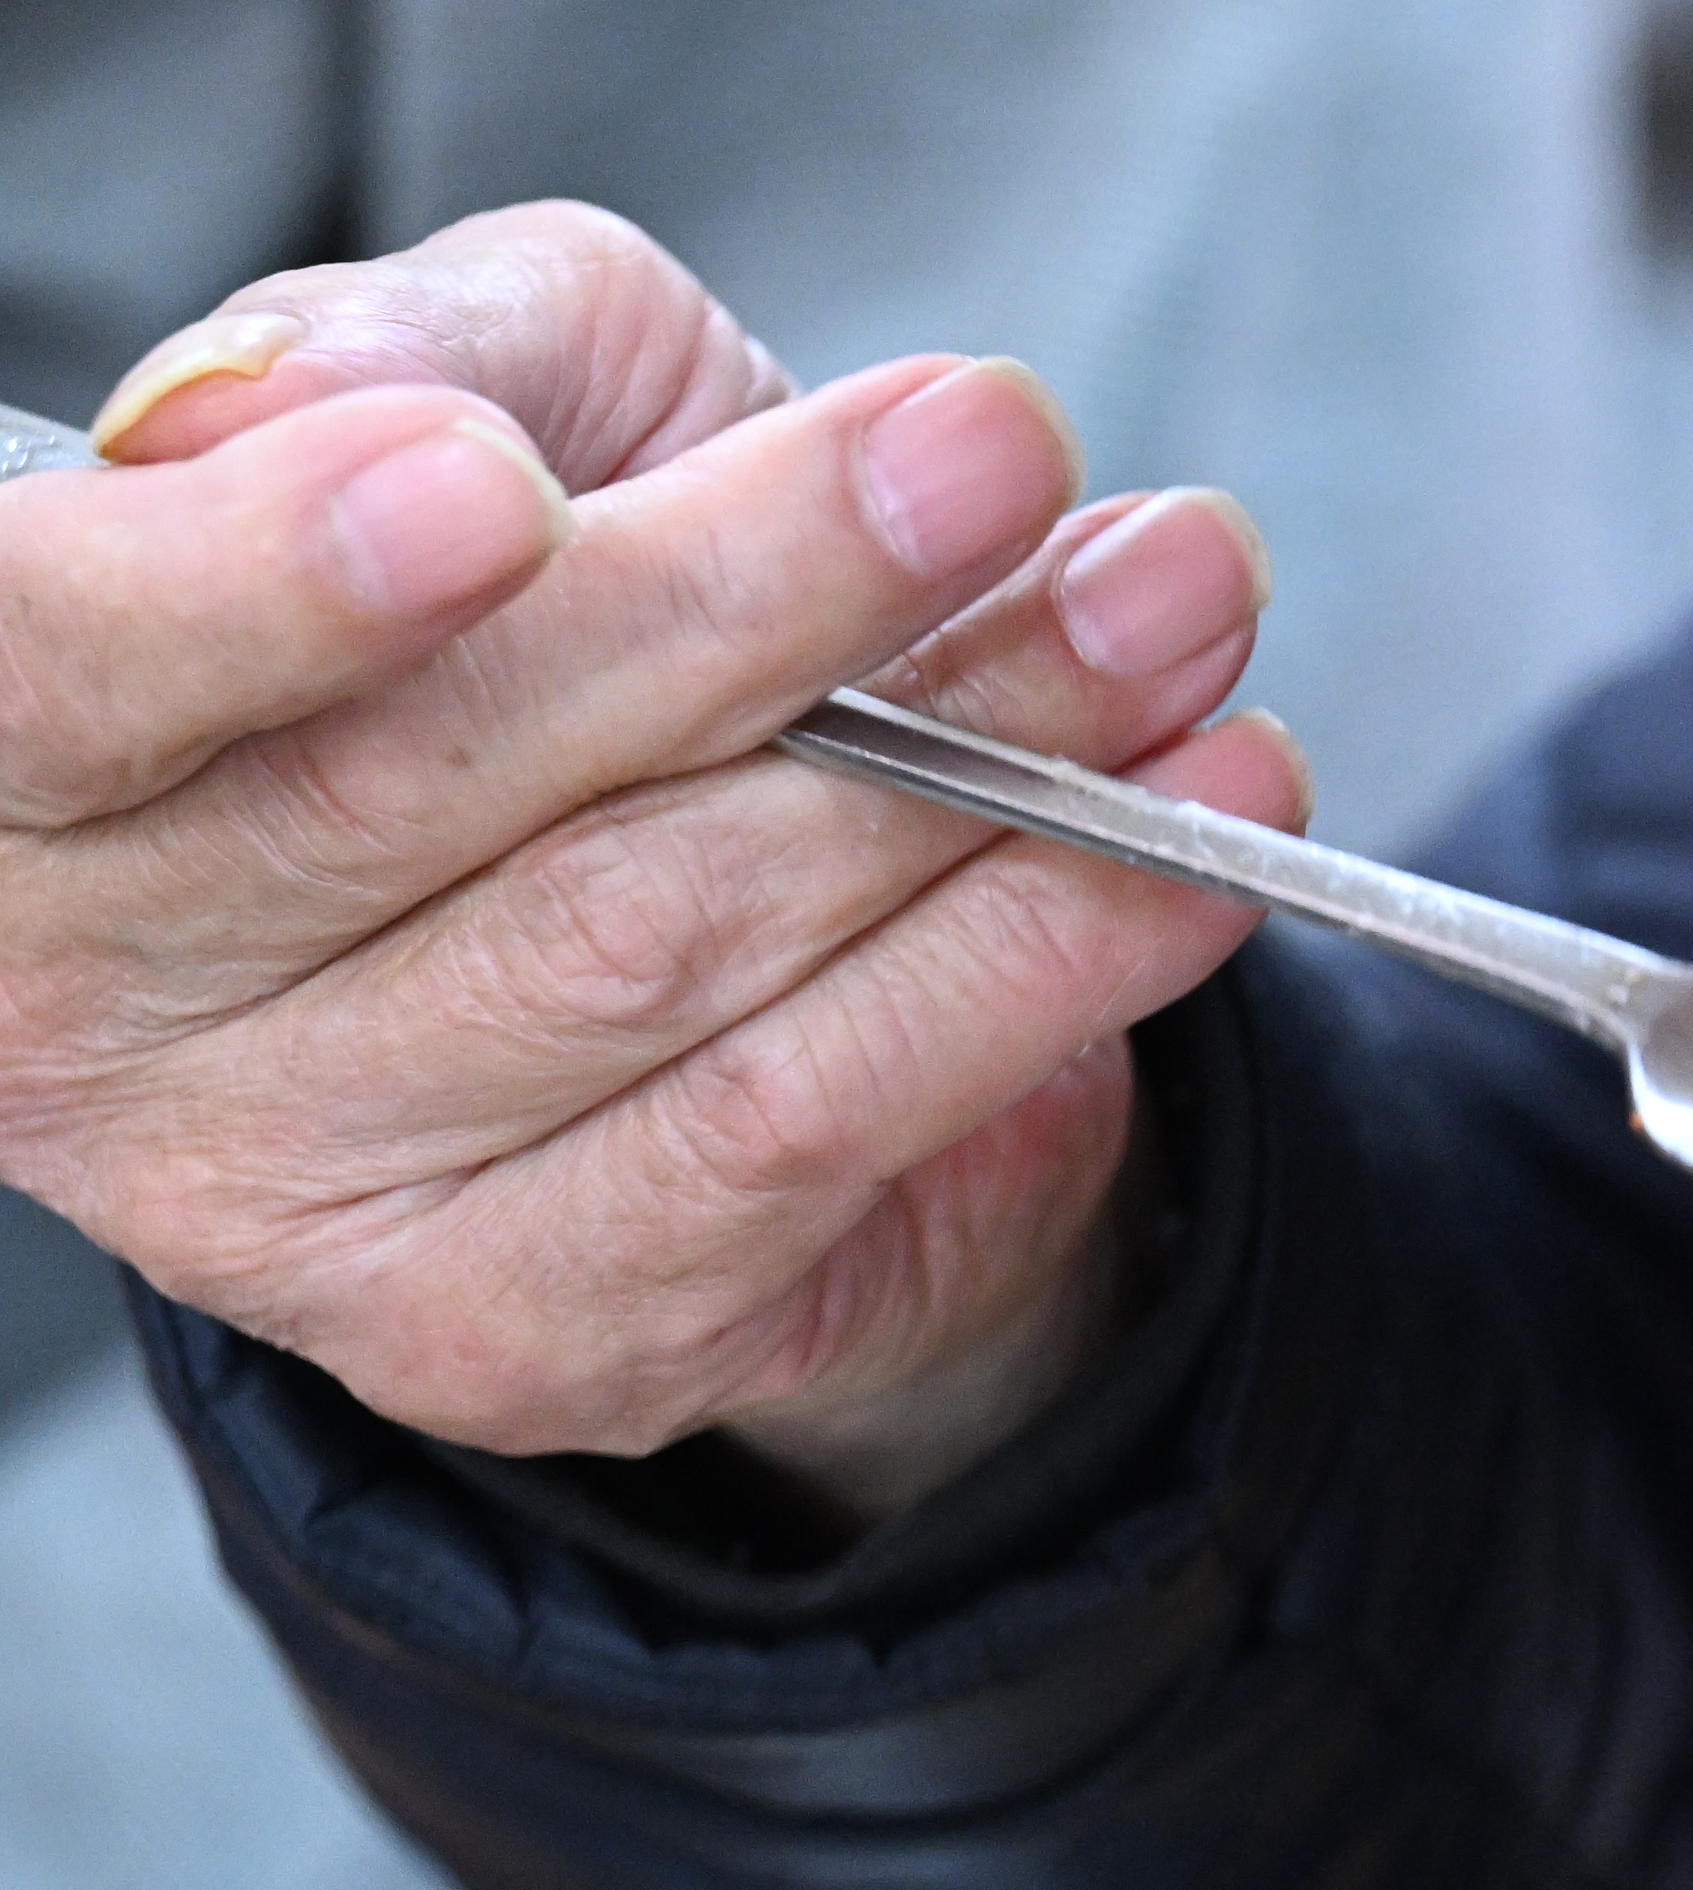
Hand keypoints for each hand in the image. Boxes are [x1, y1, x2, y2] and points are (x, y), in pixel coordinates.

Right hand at [0, 203, 1303, 1516]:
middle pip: (440, 779)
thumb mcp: (487, 395)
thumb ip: (419, 360)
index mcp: (13, 750)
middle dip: (769, 596)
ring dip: (973, 770)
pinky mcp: (521, 1328)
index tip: (501, 489)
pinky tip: (1179, 854)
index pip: (55, 663)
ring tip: (1169, 612)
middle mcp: (95, 999)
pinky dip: (1024, 972)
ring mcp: (296, 1202)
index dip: (261, 587)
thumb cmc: (559, 598)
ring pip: (658, 948)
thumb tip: (348, 419)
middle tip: (1006, 455)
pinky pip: (804, 1126)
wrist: (728, 893)